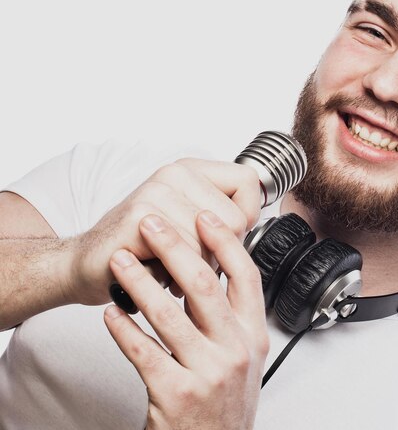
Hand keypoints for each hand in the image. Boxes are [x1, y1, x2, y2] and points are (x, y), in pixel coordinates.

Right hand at [67, 159, 260, 305]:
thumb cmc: (145, 248)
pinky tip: (157, 271)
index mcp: (193, 170)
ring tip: (172, 266)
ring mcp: (155, 191)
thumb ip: (224, 214)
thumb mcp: (191, 223)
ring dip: (196, 268)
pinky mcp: (139, 217)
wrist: (90, 265)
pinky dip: (175, 274)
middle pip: (236, 219)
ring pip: (211, 241)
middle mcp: (175, 172)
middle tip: (192, 259)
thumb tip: (260, 212)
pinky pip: (185, 253)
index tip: (223, 236)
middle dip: (220, 252)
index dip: (246, 217)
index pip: (249, 183)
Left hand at [103, 211, 268, 429]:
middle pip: (203, 285)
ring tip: (120, 262)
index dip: (225, 241)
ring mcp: (207, 373)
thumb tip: (211, 267)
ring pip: (168, 315)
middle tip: (151, 224)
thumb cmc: (224, 399)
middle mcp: (235, 350)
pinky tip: (111, 313)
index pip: (245, 275)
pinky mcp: (175, 395)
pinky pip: (143, 352)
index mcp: (253, 334)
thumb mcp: (242, 355)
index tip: (204, 215)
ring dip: (139, 282)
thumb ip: (230, 315)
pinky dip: (123, 328)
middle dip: (174, 247)